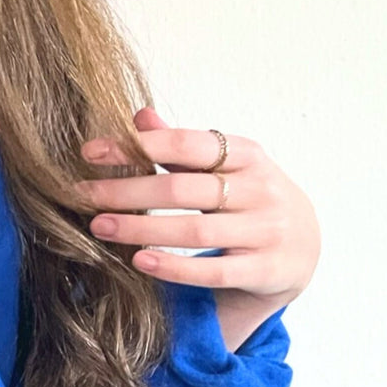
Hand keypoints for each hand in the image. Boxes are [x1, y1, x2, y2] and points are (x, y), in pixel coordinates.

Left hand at [72, 107, 320, 352]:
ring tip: (100, 227)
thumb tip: (138, 115)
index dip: (136, 146)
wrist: (304, 248)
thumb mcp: (224, 167)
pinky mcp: (266, 269)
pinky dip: (173, 266)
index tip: (90, 153)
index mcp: (247, 154)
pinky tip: (139, 260)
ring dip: (140, 228)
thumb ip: (182, 147)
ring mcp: (266, 230)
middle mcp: (261, 188)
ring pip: (194, 230)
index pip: (186, 145)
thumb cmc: (249, 200)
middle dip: (126, 191)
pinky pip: (213, 270)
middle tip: (82, 196)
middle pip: (182, 189)